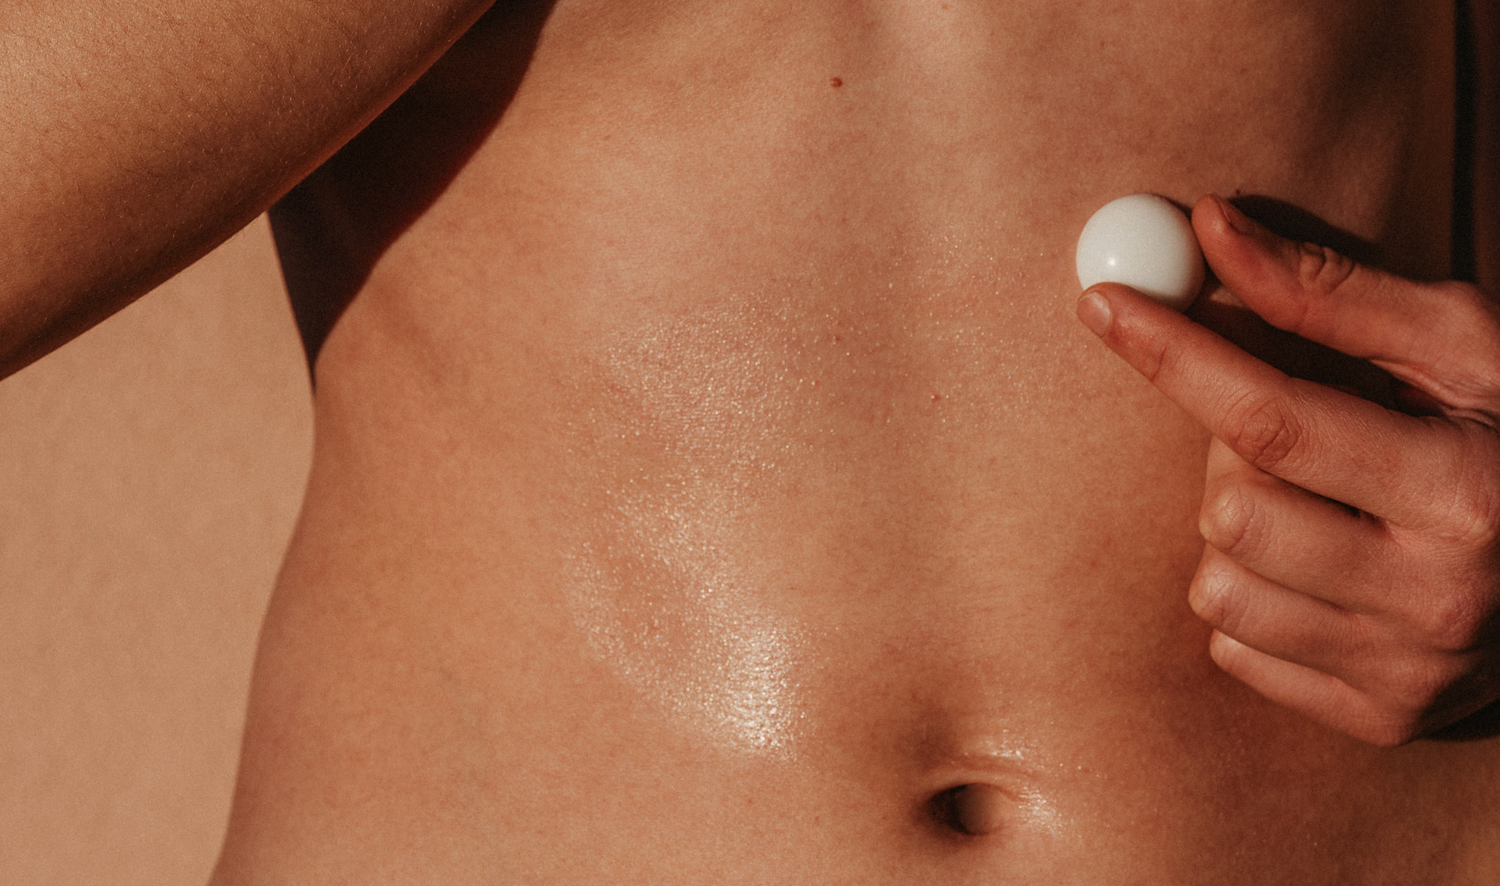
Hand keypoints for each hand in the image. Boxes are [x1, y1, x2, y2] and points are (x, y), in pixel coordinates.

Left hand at [1077, 194, 1499, 745]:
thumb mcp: (1462, 350)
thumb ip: (1334, 294)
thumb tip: (1210, 228)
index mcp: (1465, 491)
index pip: (1274, 419)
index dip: (1176, 356)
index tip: (1105, 302)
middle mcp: (1437, 595)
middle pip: (1231, 510)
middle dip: (1230, 456)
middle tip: (1289, 431)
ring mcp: (1405, 670)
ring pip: (1218, 586)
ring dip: (1237, 530)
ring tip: (1314, 504)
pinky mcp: (1376, 717)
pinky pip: (1233, 646)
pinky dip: (1252, 598)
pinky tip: (1319, 568)